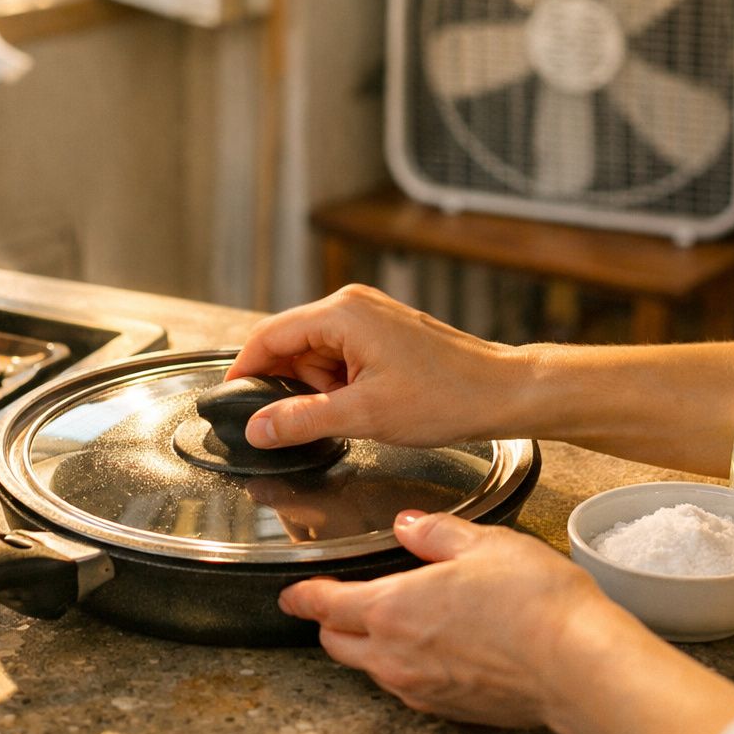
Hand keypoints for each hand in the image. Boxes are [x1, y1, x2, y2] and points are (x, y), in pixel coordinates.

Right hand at [228, 285, 523, 449]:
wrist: (503, 392)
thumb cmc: (447, 396)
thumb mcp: (364, 415)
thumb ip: (302, 420)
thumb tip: (258, 428)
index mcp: (342, 313)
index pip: (270, 335)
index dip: (245, 370)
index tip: (231, 399)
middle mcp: (352, 305)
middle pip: (291, 343)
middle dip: (289, 386)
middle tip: (297, 423)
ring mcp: (369, 317)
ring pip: (316, 354)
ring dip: (318, 389)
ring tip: (349, 415)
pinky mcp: (383, 333)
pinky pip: (340, 357)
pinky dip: (339, 385)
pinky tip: (360, 407)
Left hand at [281, 512, 733, 733]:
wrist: (580, 664)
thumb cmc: (535, 601)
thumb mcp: (483, 543)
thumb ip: (435, 532)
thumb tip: (408, 525)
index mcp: (392, 609)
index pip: (325, 605)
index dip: (303, 597)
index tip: (292, 593)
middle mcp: (397, 656)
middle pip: (338, 644)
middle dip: (330, 623)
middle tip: (338, 603)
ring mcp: (423, 689)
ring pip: (371, 669)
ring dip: (368, 646)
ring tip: (392, 620)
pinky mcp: (452, 709)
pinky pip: (409, 688)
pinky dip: (405, 666)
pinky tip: (434, 646)